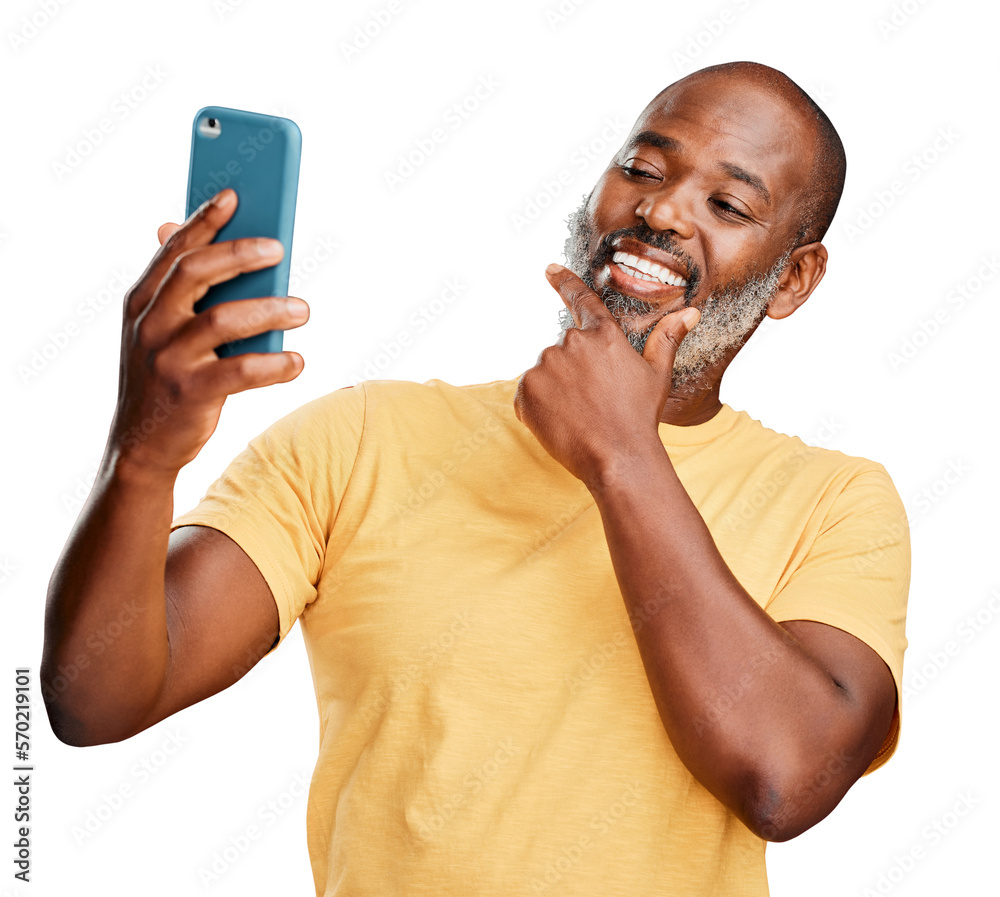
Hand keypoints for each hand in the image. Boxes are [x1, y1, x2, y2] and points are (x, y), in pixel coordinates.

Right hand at [108, 188, 309, 478]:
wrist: (141, 445)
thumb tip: (173, 224)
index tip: (233, 195)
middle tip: (279, 248)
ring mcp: (167, 359)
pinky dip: (274, 365)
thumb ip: (173, 283)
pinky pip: (241, 372)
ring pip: (223, 321)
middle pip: (195, 273)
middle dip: (239, 254)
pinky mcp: (190, 393)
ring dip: (270, 310)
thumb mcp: (157, 328)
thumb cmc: (163, 377)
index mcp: (142, 301)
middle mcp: (150, 325)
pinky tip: (298, 360)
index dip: (204, 220)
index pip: (174, 250)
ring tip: (304, 309)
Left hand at [513, 263, 698, 488]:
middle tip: (593, 402)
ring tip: (580, 414)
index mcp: (603, 335)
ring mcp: (545, 365)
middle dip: (574, 373)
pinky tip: (561, 422)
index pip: (582, 300)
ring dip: (557, 389)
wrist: (616, 457)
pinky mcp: (526, 390)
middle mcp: (570, 342)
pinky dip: (540, 407)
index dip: (563, 282)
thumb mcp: (657, 376)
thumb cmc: (639, 418)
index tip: (549, 269)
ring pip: (546, 373)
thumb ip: (667, 339)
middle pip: (565, 352)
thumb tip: (690, 312)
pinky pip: (529, 394)